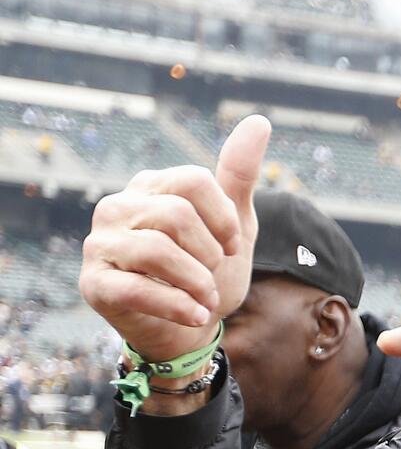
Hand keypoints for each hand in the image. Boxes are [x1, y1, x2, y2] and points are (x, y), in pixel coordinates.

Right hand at [79, 114, 268, 361]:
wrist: (188, 327)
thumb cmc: (207, 270)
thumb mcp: (233, 223)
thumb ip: (239, 175)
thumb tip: (259, 121)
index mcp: (149, 187)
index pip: (193, 180)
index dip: (223, 218)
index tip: (230, 246)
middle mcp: (116, 208)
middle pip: (177, 214)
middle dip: (209, 254)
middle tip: (213, 276)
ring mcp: (99, 244)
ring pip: (156, 250)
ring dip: (197, 283)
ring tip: (206, 299)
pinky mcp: (94, 284)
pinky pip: (137, 289)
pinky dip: (178, 306)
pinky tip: (197, 316)